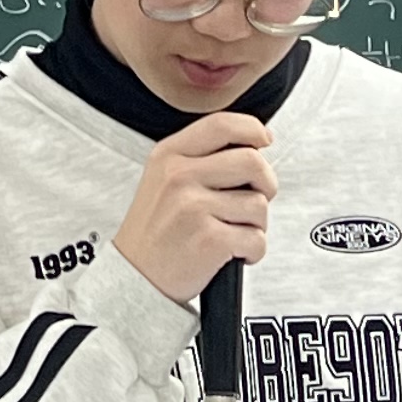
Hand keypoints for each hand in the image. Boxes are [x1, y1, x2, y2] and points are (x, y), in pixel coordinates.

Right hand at [114, 110, 274, 307]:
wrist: (135, 277)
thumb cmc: (155, 231)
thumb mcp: (162, 178)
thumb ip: (200, 158)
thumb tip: (253, 147)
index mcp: (169, 155)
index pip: (221, 124)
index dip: (252, 129)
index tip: (264, 140)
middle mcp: (180, 176)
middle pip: (252, 161)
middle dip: (266, 183)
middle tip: (255, 198)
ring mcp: (194, 207)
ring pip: (259, 204)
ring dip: (256, 223)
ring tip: (232, 232)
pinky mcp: (210, 239)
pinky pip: (257, 239)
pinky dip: (253, 251)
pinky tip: (232, 253)